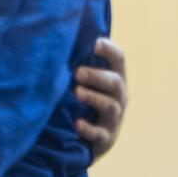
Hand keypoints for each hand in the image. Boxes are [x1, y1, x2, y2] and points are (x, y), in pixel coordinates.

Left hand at [75, 36, 126, 159]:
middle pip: (115, 83)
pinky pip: (100, 134)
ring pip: (110, 106)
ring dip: (94, 98)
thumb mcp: (84, 80)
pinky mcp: (104, 138)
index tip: (95, 43)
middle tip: (78, 72)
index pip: (119, 60)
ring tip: (77, 92)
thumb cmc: (83, 101)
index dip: (109, 50)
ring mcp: (113, 118)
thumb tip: (58, 38)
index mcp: (114, 78)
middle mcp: (118, 97)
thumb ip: (78, 62)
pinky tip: (78, 123)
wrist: (89, 139)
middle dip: (97, 76)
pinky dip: (89, 129)